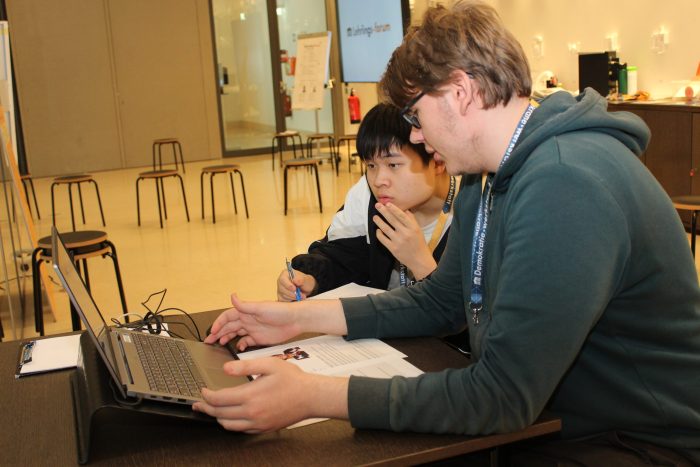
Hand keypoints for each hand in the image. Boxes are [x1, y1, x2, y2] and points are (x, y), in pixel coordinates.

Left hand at [193, 357, 348, 432]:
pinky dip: (231, 424)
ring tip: (212, 410)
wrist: (310, 397)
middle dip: (206, 408)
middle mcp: (251, 413)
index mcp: (250, 396)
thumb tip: (225, 369)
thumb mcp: (269, 364)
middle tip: (198, 403)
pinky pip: (241, 430)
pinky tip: (231, 417)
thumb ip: (245, 366)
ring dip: (217, 418)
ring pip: (228, 425)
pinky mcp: (263, 429)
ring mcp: (257, 423)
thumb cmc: (292, 379)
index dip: (206, 395)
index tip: (203, 390)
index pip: (218, 400)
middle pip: (219, 414)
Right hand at [204, 294, 300, 349]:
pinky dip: (241, 345)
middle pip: (229, 327)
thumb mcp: (260, 307)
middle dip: (218, 333)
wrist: (295, 320)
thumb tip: (232, 296)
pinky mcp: (259, 338)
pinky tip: (238, 348)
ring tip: (219, 344)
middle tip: (209, 341)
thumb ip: (244, 305)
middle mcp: (248, 320)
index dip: (218, 323)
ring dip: (227, 338)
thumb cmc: (280, 311)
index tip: (212, 331)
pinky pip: (246, 342)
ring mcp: (253, 329)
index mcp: (246, 312)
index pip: (227, 317)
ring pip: (236, 334)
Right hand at [276, 268, 316, 300]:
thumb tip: (295, 281)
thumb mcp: (306, 279)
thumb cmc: (305, 282)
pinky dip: (291, 300)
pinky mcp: (281, 297)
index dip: (288, 285)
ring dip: (293, 297)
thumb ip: (301, 279)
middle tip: (301, 295)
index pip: (283, 279)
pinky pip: (283, 301)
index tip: (295, 289)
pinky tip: (296, 298)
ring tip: (302, 296)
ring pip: (283, 296)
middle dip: (292, 293)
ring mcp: (280, 289)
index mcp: (285, 274)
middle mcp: (281, 282)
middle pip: (282, 289)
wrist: (306, 288)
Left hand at [373, 202, 436, 279]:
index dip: (393, 209)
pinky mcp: (393, 249)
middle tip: (377, 205)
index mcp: (413, 228)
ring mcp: (398, 241)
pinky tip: (378, 230)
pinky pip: (383, 239)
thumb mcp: (418, 230)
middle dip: (383, 211)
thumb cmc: (419, 244)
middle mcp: (405, 233)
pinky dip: (379, 234)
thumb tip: (404, 209)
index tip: (387, 203)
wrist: (419, 260)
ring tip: (375, 217)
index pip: (401, 216)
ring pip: (385, 229)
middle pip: (392, 220)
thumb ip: (411, 220)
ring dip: (379, 221)